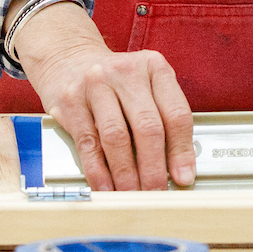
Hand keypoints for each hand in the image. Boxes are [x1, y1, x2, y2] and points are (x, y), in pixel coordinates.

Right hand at [13, 0, 194, 190]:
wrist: (68, 58)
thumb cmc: (115, 80)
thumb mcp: (145, 85)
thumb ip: (163, 118)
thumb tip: (179, 168)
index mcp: (153, 66)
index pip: (175, 113)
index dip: (182, 150)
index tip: (184, 177)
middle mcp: (125, 72)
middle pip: (147, 127)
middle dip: (154, 168)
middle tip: (157, 192)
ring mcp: (95, 85)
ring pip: (116, 138)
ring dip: (126, 174)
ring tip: (133, 194)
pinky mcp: (70, 102)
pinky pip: (88, 144)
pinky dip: (99, 172)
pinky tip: (107, 187)